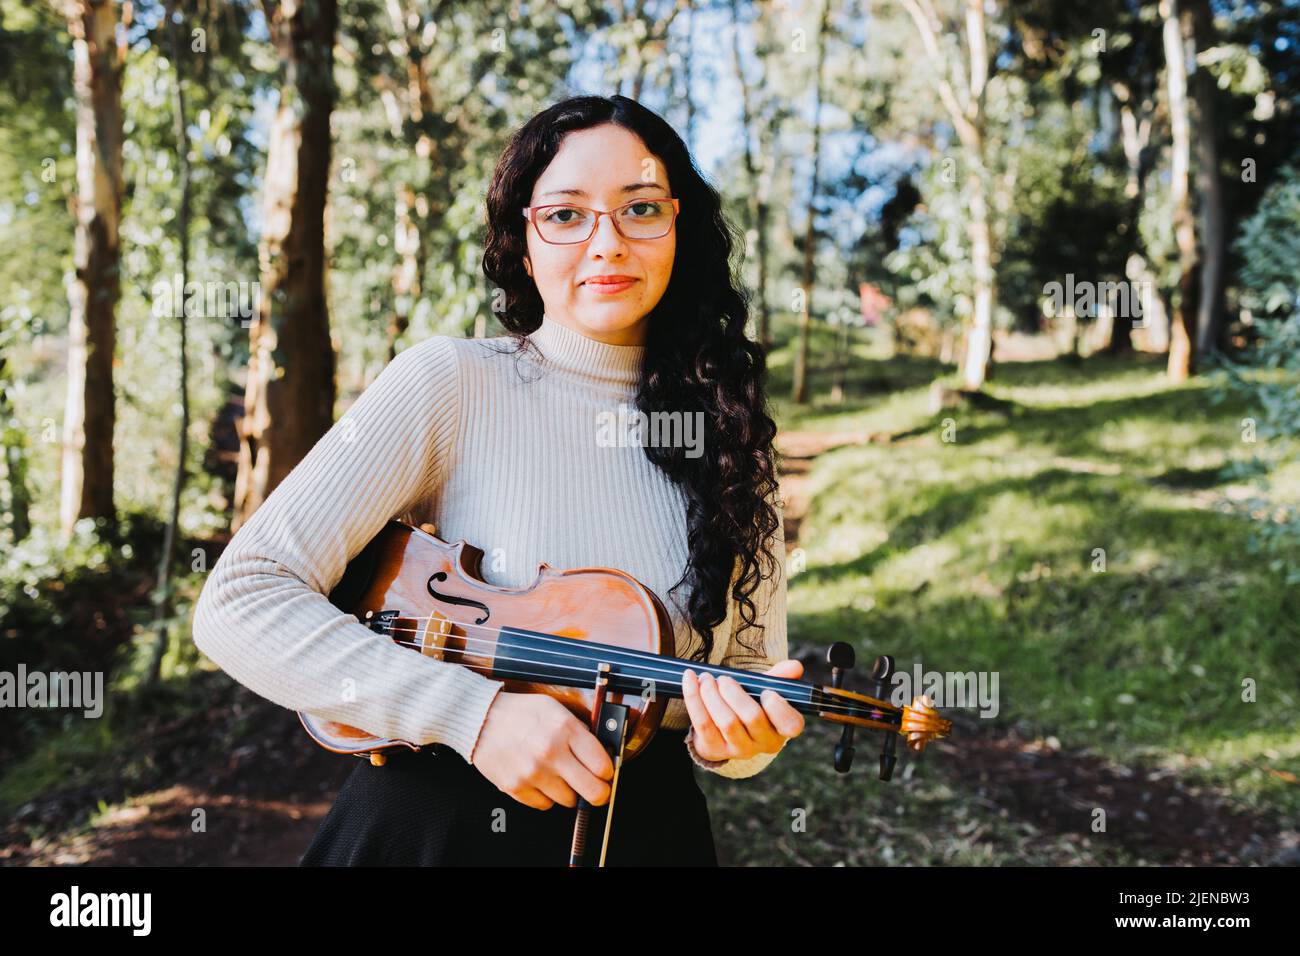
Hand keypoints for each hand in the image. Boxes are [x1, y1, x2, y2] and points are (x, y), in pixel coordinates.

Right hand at [470, 691, 613, 810]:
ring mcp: (533, 773)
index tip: (605, 773)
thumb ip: (579, 730)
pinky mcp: (515, 787)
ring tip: (557, 774)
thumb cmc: (520, 713)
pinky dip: (545, 795)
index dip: (608, 772)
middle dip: (599, 793)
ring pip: (569, 801)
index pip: (603, 765)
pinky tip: (539, 778)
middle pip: (593, 791)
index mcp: (565, 729)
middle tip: (596, 788)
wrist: (480, 719)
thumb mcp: (555, 709)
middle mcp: (550, 753)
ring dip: (568, 791)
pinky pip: (544, 805)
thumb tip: (601, 754)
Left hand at [681, 660, 805, 762]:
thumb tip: (795, 666)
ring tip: (706, 679)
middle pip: (752, 717)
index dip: (779, 708)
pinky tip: (690, 679)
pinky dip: (694, 698)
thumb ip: (778, 678)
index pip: (791, 725)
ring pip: (726, 721)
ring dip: (712, 694)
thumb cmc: (749, 706)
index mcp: (781, 729)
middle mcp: (762, 743)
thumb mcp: (764, 692)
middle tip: (724, 679)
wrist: (723, 733)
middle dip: (735, 693)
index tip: (767, 691)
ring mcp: (738, 749)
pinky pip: (702, 723)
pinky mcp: (714, 749)